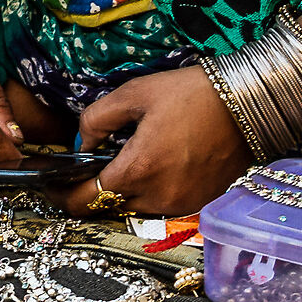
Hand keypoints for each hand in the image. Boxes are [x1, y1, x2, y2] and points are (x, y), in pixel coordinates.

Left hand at [52, 65, 252, 217]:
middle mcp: (159, 196)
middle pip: (110, 204)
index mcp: (138, 170)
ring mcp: (182, 203)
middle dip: (92, 188)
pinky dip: (149, 190)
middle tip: (86, 164)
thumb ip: (96, 120)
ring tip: (123, 158)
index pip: (86, 200)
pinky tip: (152, 163)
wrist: (251, 105)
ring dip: (122, 190)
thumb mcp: (133, 94)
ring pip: (136, 206)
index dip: (62, 195)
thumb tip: (80, 143)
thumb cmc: (190, 94)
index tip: (50, 184)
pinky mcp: (200, 202)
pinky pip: (161, 204)